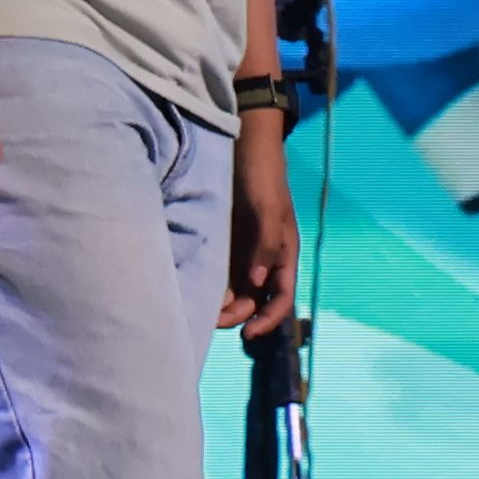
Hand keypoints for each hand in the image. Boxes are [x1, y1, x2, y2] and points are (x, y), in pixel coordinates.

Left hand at [223, 105, 302, 329]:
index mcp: (284, 252)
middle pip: (257, 300)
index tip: (247, 334)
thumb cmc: (261, 174)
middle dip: (238, 316)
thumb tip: (257, 281)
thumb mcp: (268, 206)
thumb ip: (266, 243)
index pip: (282, 297)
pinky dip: (210, 286)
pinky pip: (219, 273)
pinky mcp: (225, 242)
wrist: (244, 144)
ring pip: (237, 291)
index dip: (269, 319)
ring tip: (201, 310)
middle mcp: (265, 257)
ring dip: (223, 305)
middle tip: (212, 321)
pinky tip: (194, 288)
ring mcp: (245, 251)